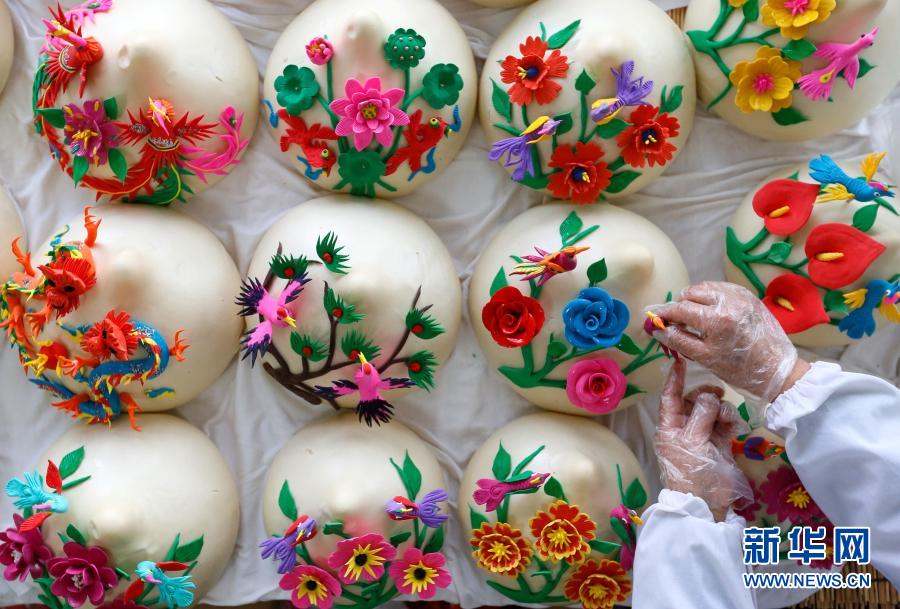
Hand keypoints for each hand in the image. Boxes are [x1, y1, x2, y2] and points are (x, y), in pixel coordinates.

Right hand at [648, 281, 807, 403]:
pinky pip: (721, 288)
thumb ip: (678, 340)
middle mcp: (728, 302)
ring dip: (694, 298)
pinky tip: (709, 310)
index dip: (664, 313)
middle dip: (679, 305)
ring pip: (705, 287)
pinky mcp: (749, 296)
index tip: (654, 318)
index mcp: (716, 319)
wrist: (775, 369)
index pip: (680, 308)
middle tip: (676, 321)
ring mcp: (740, 296)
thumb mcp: (704, 358)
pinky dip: (711, 296)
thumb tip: (657, 329)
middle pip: (691, 293)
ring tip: (693, 316)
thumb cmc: (739, 368)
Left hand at [656, 359, 751, 520]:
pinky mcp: (719, 444)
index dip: (675, 379)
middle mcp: (684, 429)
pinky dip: (729, 420)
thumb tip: (710, 397)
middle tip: (718, 395)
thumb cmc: (693, 472)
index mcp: (669, 427)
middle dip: (706, 395)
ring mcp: (703, 436)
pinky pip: (724, 423)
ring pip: (712, 410)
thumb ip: (701, 414)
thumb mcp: (692, 440)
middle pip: (695, 400)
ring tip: (726, 419)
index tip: (680, 361)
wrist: (709, 503)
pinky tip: (732, 425)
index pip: (670, 397)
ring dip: (721, 409)